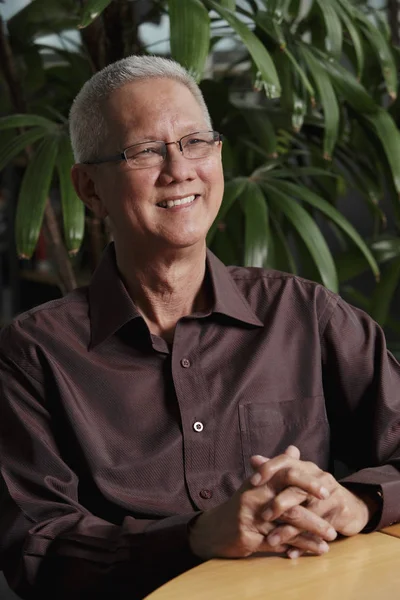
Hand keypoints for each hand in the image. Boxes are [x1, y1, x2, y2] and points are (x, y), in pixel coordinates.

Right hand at [188, 446, 336, 559]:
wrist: (213, 529)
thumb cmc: (242, 505)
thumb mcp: (256, 483)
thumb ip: (277, 468)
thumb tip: (294, 449)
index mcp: (259, 481)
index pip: (286, 474)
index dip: (307, 482)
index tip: (326, 490)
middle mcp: (254, 496)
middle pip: (289, 502)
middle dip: (315, 513)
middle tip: (334, 519)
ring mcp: (250, 518)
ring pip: (287, 525)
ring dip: (312, 533)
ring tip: (331, 537)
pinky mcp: (249, 537)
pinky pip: (280, 543)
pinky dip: (300, 546)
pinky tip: (316, 549)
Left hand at [252, 449, 371, 553]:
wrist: (350, 507)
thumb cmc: (317, 493)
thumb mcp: (298, 480)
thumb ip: (276, 472)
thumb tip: (253, 459)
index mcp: (305, 467)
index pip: (285, 462)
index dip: (268, 469)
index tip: (252, 482)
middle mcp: (318, 476)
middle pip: (296, 488)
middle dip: (278, 504)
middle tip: (263, 516)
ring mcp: (330, 494)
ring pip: (306, 514)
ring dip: (287, 530)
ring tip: (271, 540)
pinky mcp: (340, 512)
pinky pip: (318, 530)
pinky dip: (303, 543)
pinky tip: (291, 552)